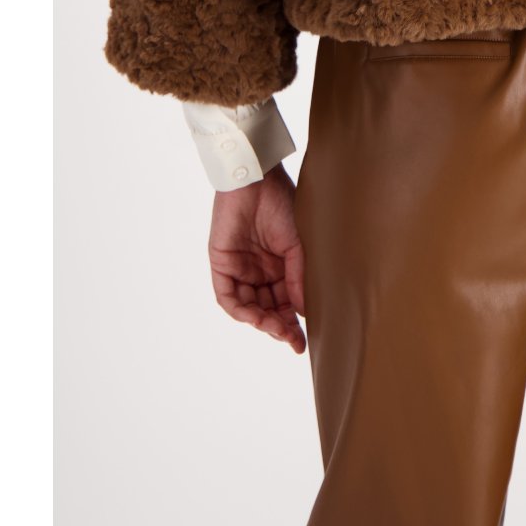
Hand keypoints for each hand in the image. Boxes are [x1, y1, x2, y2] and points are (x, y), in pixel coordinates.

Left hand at [208, 162, 305, 353]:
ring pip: (248, 307)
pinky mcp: (221, 265)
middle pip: (267, 309)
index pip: (285, 303)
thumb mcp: (298, 246)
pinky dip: (240, 310)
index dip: (292, 325)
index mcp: (279, 267)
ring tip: (276, 329)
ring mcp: (240, 270)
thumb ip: (298, 279)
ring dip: (262, 322)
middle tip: (291, 340)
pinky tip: (256, 316)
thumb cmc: (283, 205)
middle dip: (278, 327)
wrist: (258, 181)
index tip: (302, 344)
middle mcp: (259, 272)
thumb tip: (304, 312)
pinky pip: (227, 297)